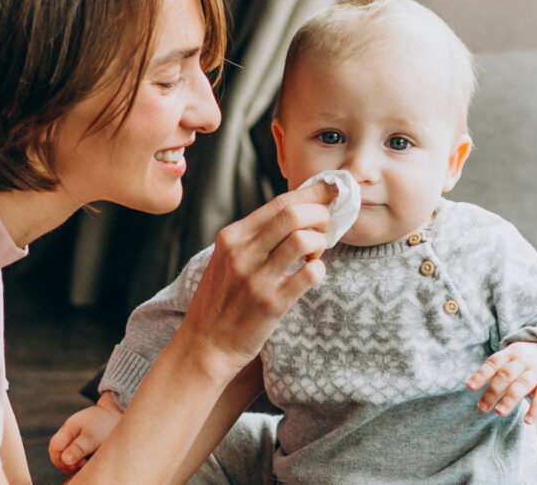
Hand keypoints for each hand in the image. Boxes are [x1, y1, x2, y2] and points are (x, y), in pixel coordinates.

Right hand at [48, 392, 122, 474]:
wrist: (118, 413)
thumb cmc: (107, 424)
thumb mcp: (93, 438)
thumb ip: (78, 449)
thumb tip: (64, 460)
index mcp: (68, 428)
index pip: (54, 448)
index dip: (60, 460)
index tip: (76, 464)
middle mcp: (69, 432)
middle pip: (58, 453)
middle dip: (67, 464)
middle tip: (83, 464)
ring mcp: (74, 436)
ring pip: (66, 455)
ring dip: (75, 462)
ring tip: (88, 461)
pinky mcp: (81, 440)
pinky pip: (75, 454)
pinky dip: (80, 459)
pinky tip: (91, 458)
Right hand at [174, 180, 333, 383]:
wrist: (205, 345)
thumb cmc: (222, 300)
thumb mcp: (227, 259)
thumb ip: (255, 236)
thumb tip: (297, 211)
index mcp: (232, 236)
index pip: (280, 202)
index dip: (312, 193)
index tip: (331, 191)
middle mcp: (242, 253)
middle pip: (294, 214)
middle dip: (321, 215)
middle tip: (325, 228)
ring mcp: (256, 278)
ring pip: (303, 240)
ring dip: (320, 243)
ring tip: (315, 254)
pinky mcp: (271, 304)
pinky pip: (310, 275)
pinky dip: (319, 270)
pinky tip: (312, 275)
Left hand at [466, 341, 536, 424]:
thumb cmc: (526, 361)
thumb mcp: (512, 358)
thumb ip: (496, 370)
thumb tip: (472, 387)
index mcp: (510, 354)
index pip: (493, 363)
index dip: (481, 374)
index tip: (470, 386)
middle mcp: (523, 361)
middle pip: (506, 375)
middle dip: (493, 392)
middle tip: (482, 408)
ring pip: (522, 385)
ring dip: (510, 399)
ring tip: (500, 412)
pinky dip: (536, 409)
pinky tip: (528, 421)